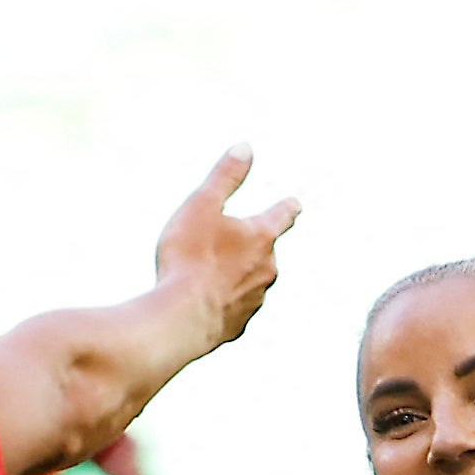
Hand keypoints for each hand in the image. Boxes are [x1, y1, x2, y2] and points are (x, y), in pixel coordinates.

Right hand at [153, 146, 298, 349]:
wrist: (180, 318)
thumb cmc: (189, 259)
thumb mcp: (202, 206)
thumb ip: (225, 177)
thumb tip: (245, 149)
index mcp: (261, 237)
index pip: (282, 216)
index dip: (287, 208)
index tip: (294, 205)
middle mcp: (266, 269)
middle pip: (263, 252)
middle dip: (247, 246)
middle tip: (219, 244)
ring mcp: (254, 300)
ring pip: (249, 281)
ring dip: (233, 276)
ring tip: (205, 275)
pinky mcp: (238, 325)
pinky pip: (233, 308)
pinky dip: (221, 303)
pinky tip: (201, 304)